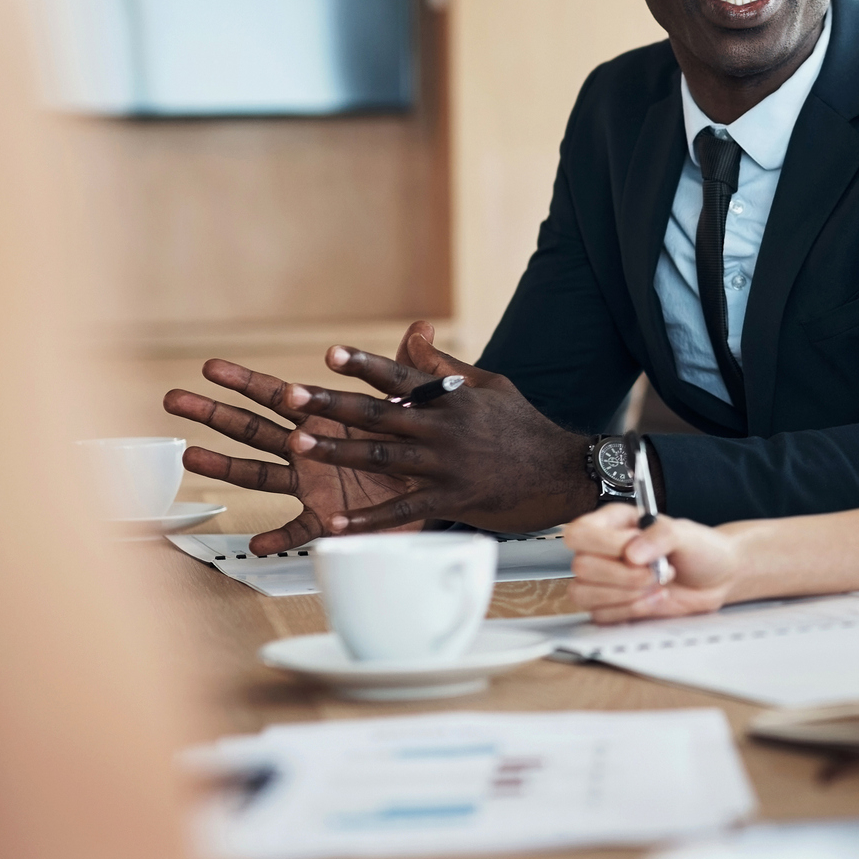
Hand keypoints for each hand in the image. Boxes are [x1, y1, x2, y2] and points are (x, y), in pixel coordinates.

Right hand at [167, 329, 432, 553]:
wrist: (433, 484)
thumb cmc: (412, 441)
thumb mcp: (413, 402)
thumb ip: (408, 368)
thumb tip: (422, 327)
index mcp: (323, 418)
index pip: (277, 394)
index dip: (244, 380)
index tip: (210, 366)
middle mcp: (307, 449)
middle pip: (252, 428)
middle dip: (214, 413)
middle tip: (174, 398)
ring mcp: (311, 483)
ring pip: (260, 474)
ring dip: (225, 467)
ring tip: (189, 456)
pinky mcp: (328, 515)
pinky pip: (300, 529)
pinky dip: (279, 538)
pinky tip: (256, 544)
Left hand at [272, 324, 597, 534]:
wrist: (565, 473)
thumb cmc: (527, 428)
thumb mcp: (492, 385)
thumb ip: (447, 365)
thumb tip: (415, 336)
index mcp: (453, 398)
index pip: (401, 375)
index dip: (364, 364)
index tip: (330, 353)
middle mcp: (445, 428)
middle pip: (379, 412)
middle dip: (332, 402)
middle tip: (292, 395)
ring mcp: (448, 464)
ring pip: (382, 455)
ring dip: (338, 449)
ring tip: (299, 443)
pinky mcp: (453, 499)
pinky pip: (403, 510)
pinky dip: (368, 519)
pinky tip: (337, 522)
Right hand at [565, 503, 740, 621]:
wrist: (717, 578)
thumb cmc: (700, 549)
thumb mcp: (685, 533)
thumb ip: (660, 535)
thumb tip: (632, 552)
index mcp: (613, 523)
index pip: (580, 533)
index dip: (604, 544)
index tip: (635, 549)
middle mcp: (603, 550)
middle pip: (581, 567)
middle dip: (623, 575)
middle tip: (654, 571)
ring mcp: (604, 580)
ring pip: (584, 594)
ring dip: (626, 594)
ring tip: (655, 584)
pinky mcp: (611, 605)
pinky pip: (601, 615)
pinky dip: (632, 610)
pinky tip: (654, 598)